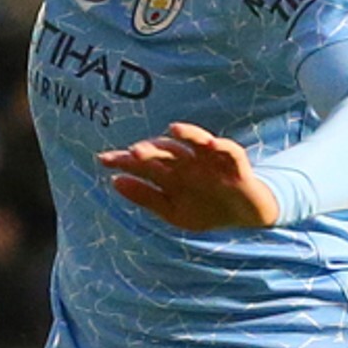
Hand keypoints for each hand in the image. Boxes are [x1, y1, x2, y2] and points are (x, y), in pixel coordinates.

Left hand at [100, 122, 283, 231]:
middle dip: (151, 150)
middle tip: (134, 152)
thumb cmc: (207, 209)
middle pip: (166, 151)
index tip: (102, 159)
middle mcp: (188, 162)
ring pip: (196, 142)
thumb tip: (113, 181)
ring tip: (173, 129)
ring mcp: (211, 161)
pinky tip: (210, 144)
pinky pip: (229, 151)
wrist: (246, 217)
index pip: (144, 162)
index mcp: (171, 173)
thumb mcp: (172, 211)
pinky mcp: (235, 165)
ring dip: (187, 135)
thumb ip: (145, 197)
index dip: (124, 160)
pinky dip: (221, 146)